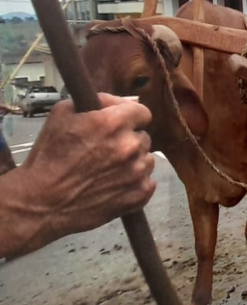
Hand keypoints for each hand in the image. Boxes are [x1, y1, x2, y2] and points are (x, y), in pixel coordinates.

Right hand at [11, 94, 154, 252]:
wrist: (42, 202)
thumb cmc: (48, 157)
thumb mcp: (61, 114)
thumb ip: (94, 102)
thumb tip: (113, 103)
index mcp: (113, 123)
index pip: (142, 112)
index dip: (130, 116)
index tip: (121, 123)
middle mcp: (130, 145)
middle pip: (143, 137)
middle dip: (127, 140)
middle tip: (106, 150)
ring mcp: (137, 172)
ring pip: (146, 159)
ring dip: (133, 162)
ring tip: (108, 169)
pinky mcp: (139, 194)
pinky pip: (147, 182)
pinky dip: (134, 182)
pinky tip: (114, 184)